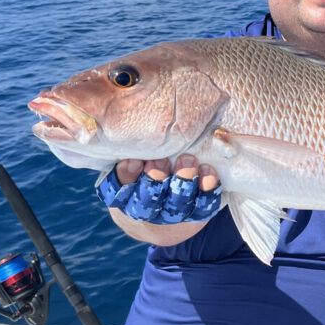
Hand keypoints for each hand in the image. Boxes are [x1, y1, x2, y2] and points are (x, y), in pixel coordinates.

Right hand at [97, 155, 222, 223]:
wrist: (167, 205)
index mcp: (123, 196)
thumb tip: (123, 109)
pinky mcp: (196, 214)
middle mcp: (145, 210)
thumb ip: (131, 145)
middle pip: (147, 201)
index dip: (125, 177)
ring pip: (176, 205)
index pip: (116, 191)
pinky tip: (207, 170)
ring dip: (183, 182)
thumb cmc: (144, 167)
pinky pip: (203, 206)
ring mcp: (171, 215)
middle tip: (162, 159)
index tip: (135, 160)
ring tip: (188, 160)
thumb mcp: (132, 158)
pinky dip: (207, 188)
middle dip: (155, 179)